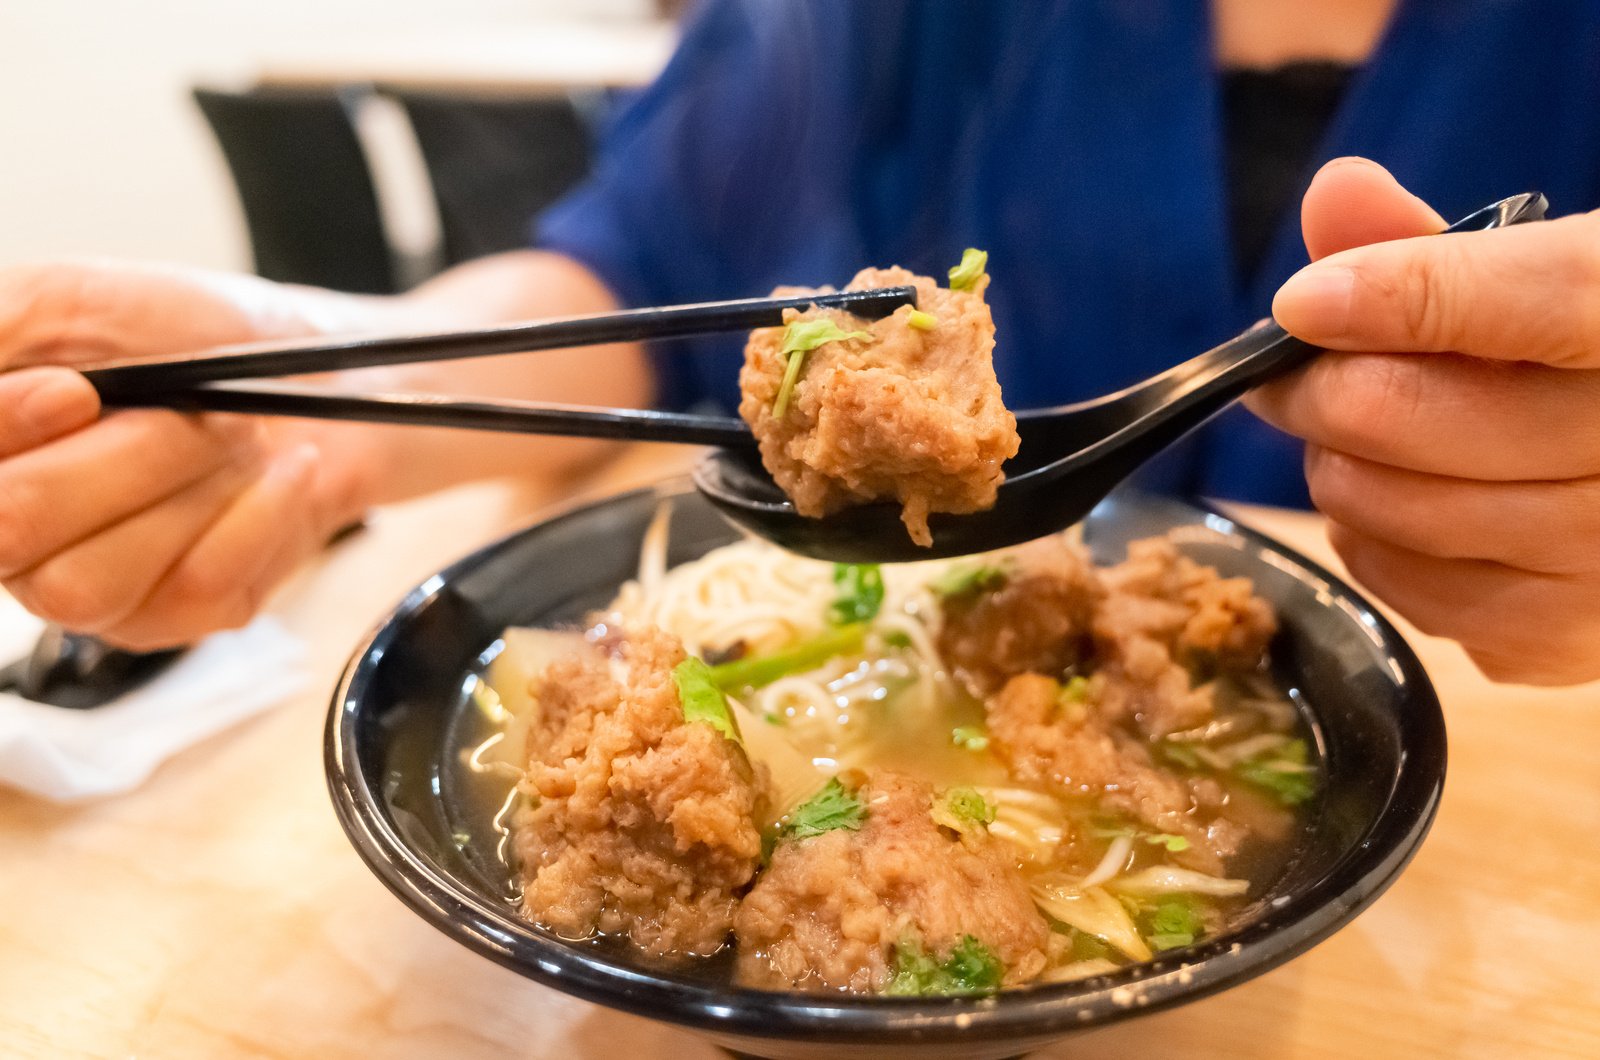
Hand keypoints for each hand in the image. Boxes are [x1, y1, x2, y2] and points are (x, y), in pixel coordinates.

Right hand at [0, 260, 381, 648]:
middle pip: (9, 528)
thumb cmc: (199, 337)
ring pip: (88, 580)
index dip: (5, 429)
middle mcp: (10, 532)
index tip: (76, 393)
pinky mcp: (169, 618)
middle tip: (194, 414)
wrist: (324, 379)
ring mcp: (86, 587)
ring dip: (187, 491)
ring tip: (235, 442)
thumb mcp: (73, 299)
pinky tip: (278, 476)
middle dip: (124, 456)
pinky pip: (190, 592)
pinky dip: (253, 517)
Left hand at [1246, 157, 1599, 684]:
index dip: (1401, 297)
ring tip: (1353, 440)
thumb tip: (1337, 192)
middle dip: (1326, 392)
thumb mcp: (1545, 282)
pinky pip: (1417, 596)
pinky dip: (1376, 548)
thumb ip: (1440, 245)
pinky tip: (1402, 506)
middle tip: (1294, 379)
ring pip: (1400, 513)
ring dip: (1341, 472)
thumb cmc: (1585, 363)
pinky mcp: (1570, 642)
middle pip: (1421, 417)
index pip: (1534, 299)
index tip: (1303, 303)